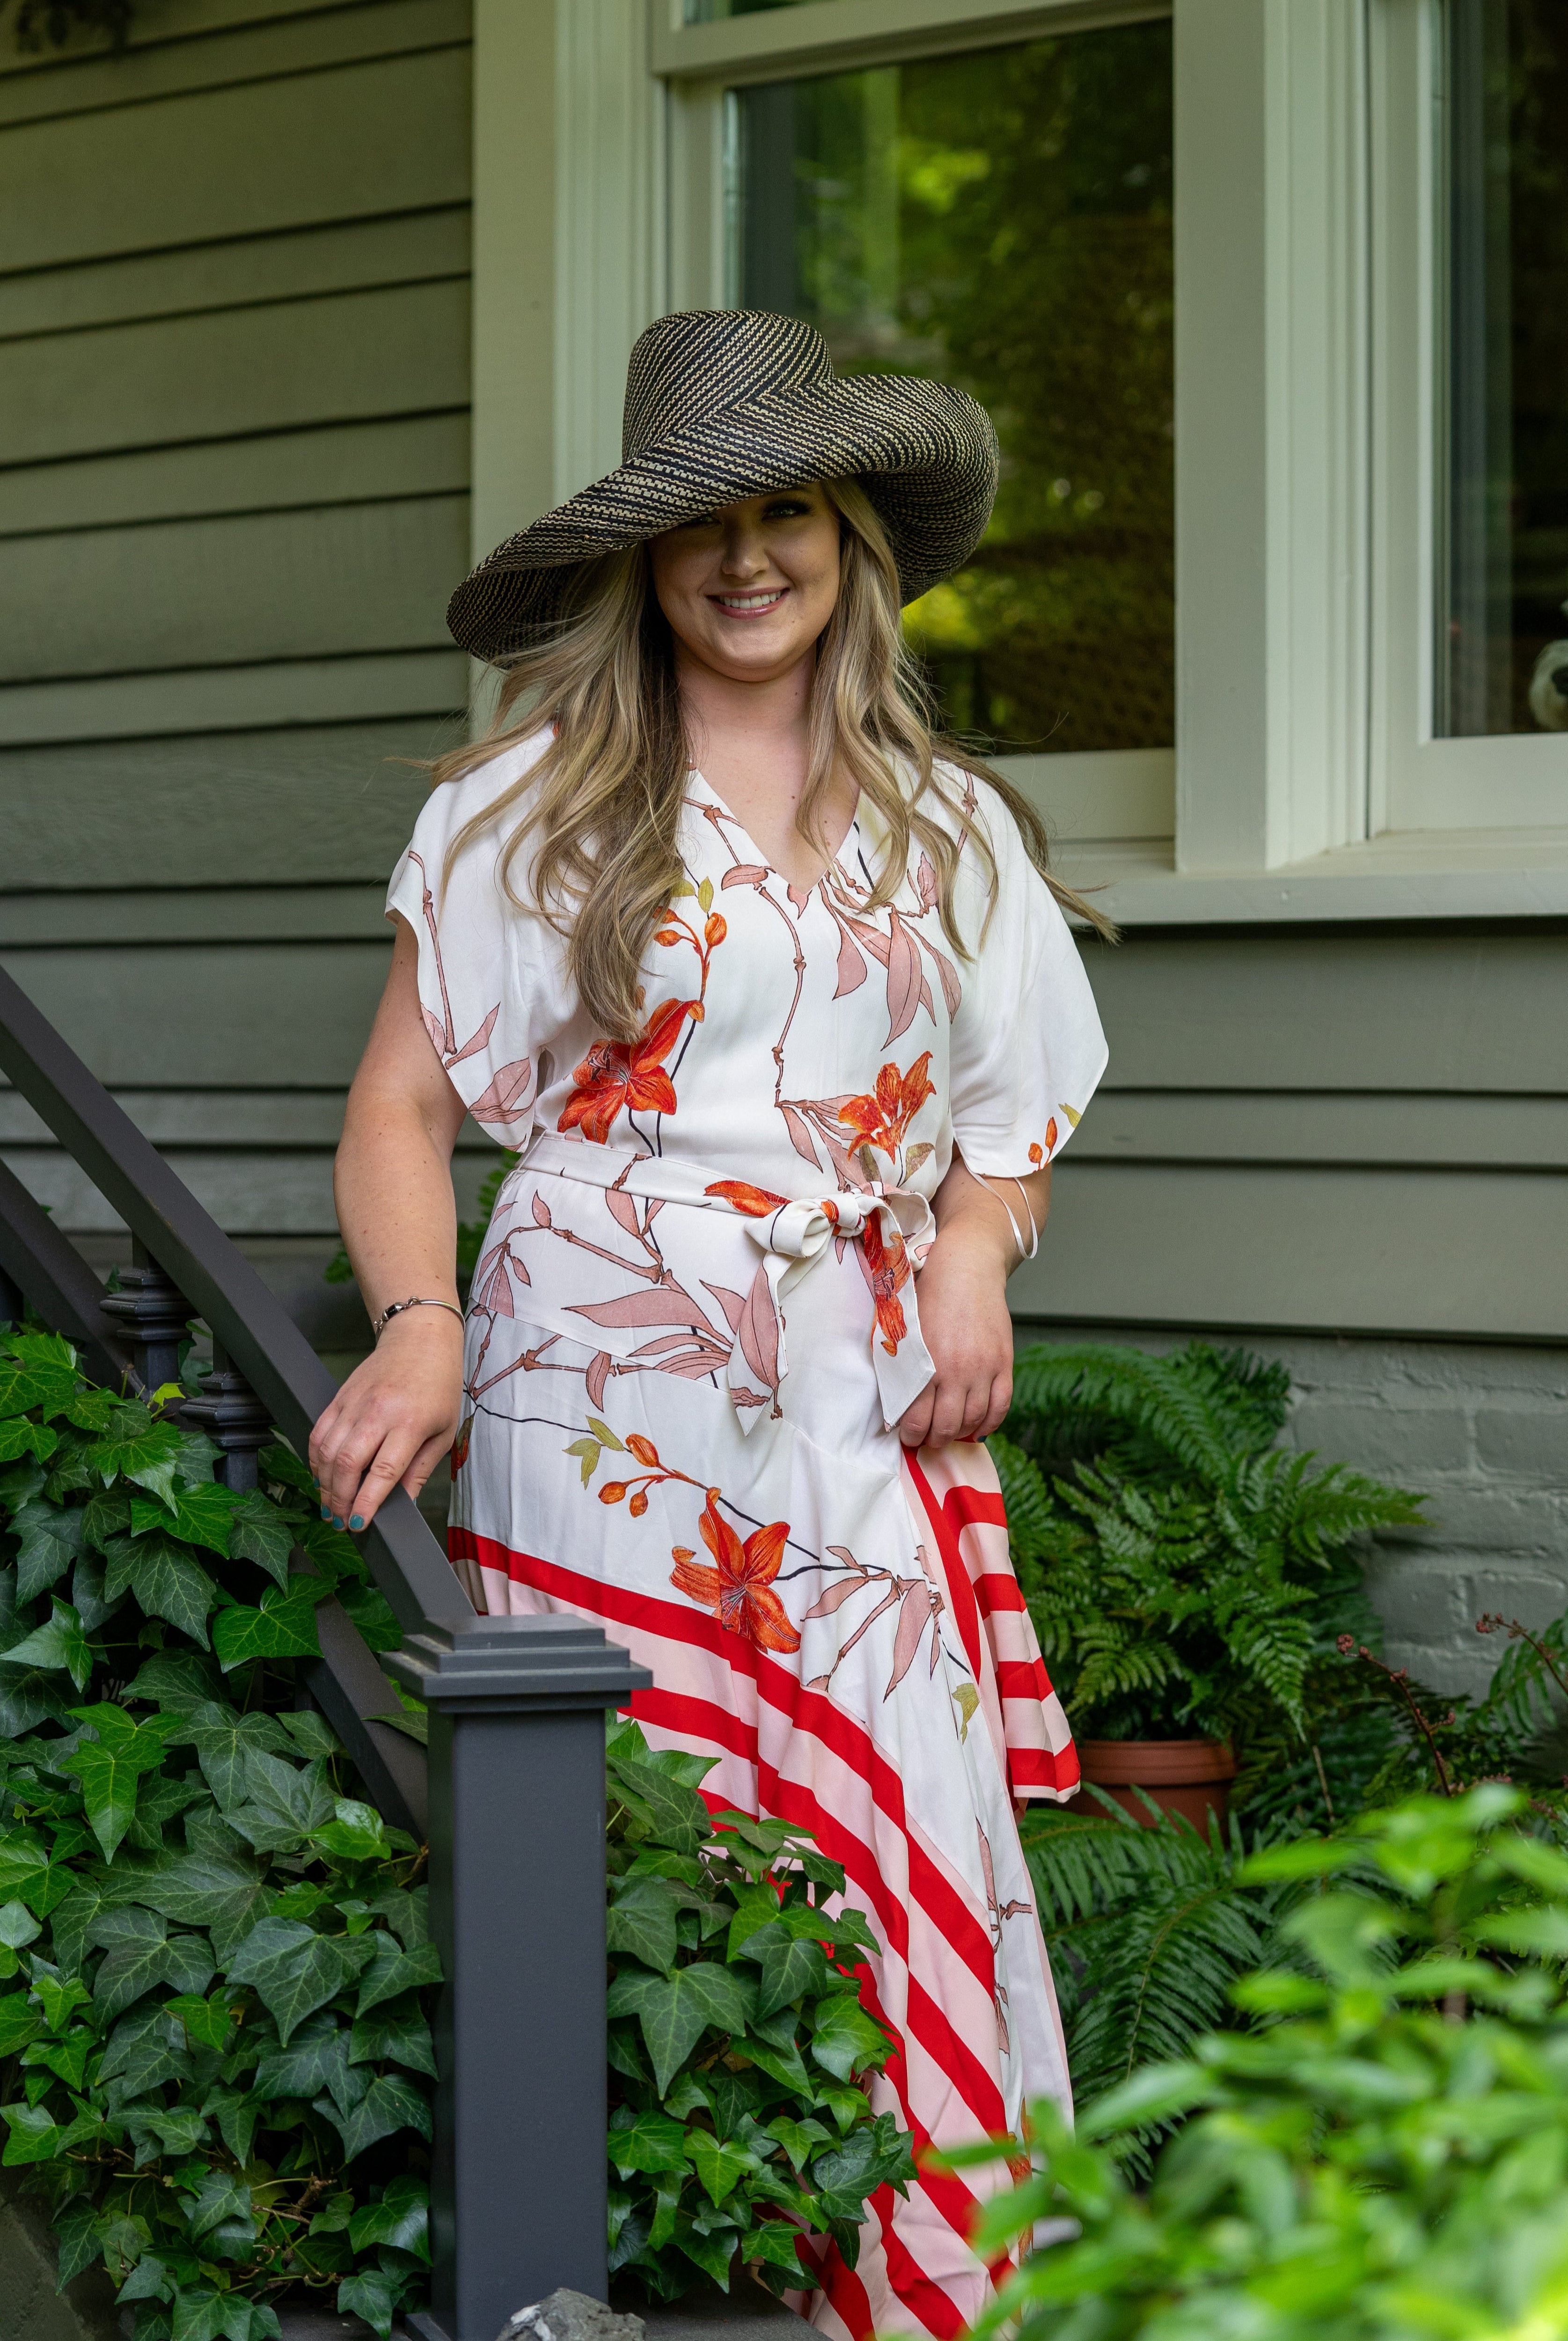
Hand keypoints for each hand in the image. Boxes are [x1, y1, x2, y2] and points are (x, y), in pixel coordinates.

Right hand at [309, 1309, 464, 1531]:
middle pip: (348, 1464)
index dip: (367, 1503)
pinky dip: (316, 1459)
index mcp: (410, 1423)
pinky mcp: (339, 1397)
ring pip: (328, 1451)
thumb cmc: (438, 1384)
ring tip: (330, 1506)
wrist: (419, 1338)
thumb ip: (420, 1469)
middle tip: (340, 1521)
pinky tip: (322, 1476)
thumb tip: (403, 1503)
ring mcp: (354, 1404)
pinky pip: (319, 1433)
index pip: (383, 1472)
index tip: (359, 1525)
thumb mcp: (443, 1430)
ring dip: (325, 1484)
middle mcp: (378, 1413)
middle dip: (340, 1499)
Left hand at [895, 1219, 1013, 1449]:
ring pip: (974, 1420)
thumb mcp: (905, 1331)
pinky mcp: (1004, 1363)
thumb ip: (902, 1366)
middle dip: (934, 1439)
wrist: (967, 1267)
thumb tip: (898, 1403)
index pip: (917, 1419)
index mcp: (925, 1364)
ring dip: (960, 1433)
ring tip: (950, 1433)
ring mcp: (984, 1368)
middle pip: (947, 1426)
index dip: (911, 1435)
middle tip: (927, 1439)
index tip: (908, 1436)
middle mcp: (957, 1371)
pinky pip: (1001, 1406)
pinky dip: (989, 1423)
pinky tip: (978, 1427)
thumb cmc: (930, 1295)